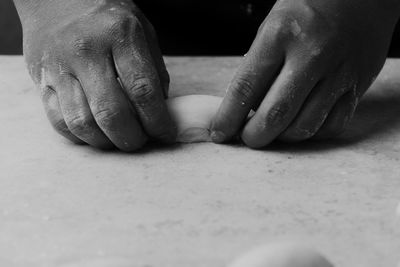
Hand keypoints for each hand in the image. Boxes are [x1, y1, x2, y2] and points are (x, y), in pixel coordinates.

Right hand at [15, 0, 174, 150]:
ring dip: (105, 142)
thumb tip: (160, 109)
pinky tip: (95, 132)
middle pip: (111, 113)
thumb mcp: (142, 31)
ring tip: (118, 140)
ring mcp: (60, 67)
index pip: (143, 90)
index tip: (165, 134)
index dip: (157, 121)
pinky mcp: (42, 80)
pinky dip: (80, 136)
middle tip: (140, 142)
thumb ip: (154, 70)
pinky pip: (59, 121)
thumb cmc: (107, 18)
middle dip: (131, 139)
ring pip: (82, 123)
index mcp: (120, 35)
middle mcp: (87, 52)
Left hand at [211, 0, 399, 147]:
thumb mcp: (272, 27)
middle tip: (248, 138)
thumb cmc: (307, 13)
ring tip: (274, 130)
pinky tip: (301, 123)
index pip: (245, 87)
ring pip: (305, 126)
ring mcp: (338, 72)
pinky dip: (312, 133)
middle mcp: (311, 55)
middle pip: (276, 114)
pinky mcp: (358, 86)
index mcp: (280, 35)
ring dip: (282, 137)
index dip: (228, 118)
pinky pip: (332, 126)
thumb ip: (257, 67)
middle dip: (255, 136)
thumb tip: (243, 110)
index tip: (220, 133)